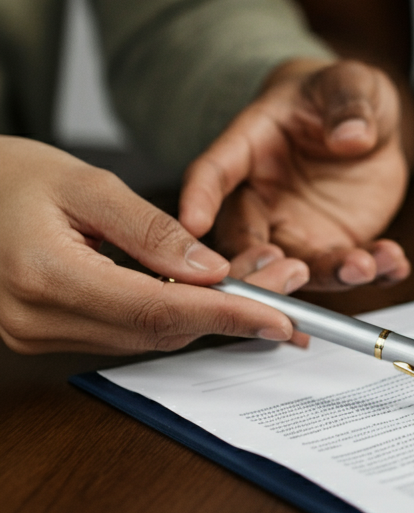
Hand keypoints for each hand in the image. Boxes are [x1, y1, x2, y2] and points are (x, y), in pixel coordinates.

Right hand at [0, 137, 309, 353]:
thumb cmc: (8, 176)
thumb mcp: (86, 184)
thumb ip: (151, 230)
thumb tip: (210, 268)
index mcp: (46, 276)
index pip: (159, 310)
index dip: (227, 315)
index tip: (280, 317)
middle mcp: (40, 319)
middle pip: (161, 330)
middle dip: (233, 311)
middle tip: (287, 280)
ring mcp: (39, 333)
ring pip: (149, 336)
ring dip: (210, 313)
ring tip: (261, 277)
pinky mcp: (48, 332)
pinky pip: (127, 331)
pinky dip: (176, 313)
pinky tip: (210, 288)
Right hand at [179, 58, 410, 290]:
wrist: (364, 121)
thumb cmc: (338, 93)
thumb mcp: (349, 82)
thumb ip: (348, 103)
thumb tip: (352, 136)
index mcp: (248, 148)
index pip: (214, 172)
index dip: (200, 196)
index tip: (193, 221)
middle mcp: (264, 198)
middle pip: (246, 241)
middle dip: (265, 264)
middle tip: (295, 270)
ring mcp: (298, 227)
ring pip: (300, 265)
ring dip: (330, 274)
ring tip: (366, 266)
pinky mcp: (335, 244)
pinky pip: (350, 268)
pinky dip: (374, 273)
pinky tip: (394, 266)